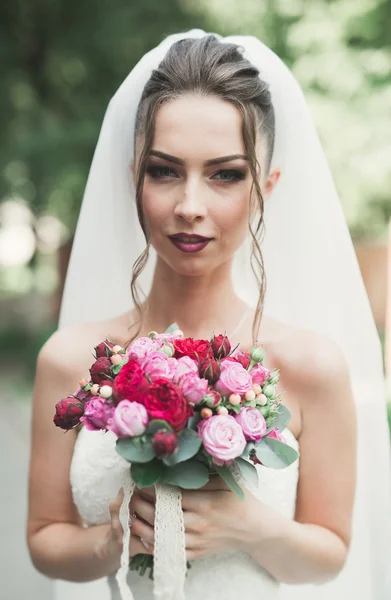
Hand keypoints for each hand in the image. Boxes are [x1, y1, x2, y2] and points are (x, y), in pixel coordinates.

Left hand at [130, 475, 260, 560]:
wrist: (255, 530)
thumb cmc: (240, 500)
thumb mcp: (226, 481)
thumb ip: (202, 476)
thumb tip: (178, 467)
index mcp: (205, 503)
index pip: (169, 496)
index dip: (151, 489)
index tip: (139, 480)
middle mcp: (198, 524)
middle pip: (159, 516)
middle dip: (140, 504)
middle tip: (130, 494)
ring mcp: (195, 541)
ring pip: (159, 536)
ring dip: (141, 524)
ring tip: (130, 512)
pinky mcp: (195, 553)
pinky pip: (167, 551)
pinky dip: (152, 543)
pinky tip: (142, 532)